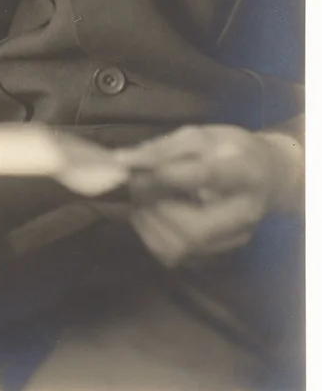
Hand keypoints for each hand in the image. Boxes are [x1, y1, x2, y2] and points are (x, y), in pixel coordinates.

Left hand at [114, 124, 302, 267]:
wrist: (268, 176)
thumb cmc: (230, 150)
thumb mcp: (200, 135)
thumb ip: (161, 148)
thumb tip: (121, 160)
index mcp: (244, 172)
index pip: (205, 177)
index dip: (165, 176)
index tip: (137, 169)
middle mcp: (244, 213)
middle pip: (194, 227)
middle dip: (154, 207)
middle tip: (137, 184)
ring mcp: (235, 238)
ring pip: (181, 246)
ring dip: (149, 223)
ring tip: (141, 198)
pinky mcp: (221, 253)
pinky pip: (176, 255)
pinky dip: (152, 236)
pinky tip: (150, 214)